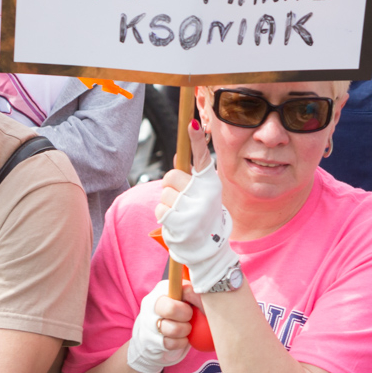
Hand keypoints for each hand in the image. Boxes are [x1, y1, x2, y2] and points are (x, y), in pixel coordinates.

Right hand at [125, 280, 193, 372]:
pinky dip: (180, 343)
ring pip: (172, 329)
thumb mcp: (187, 301)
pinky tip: (181, 339)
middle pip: (171, 308)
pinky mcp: (148, 339)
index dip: (193, 296)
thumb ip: (196, 295)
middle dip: (186, 315)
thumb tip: (206, 296)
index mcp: (162, 289)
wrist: (155, 337)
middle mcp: (151, 303)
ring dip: (184, 330)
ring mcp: (147, 322)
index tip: (199, 303)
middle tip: (189, 316)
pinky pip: (170, 343)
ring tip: (186, 328)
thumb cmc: (177, 315)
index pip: (178, 285)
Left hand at [155, 125, 239, 290]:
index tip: (190, 123)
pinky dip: (164, 215)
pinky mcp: (180, 222)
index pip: (203, 156)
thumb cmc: (205, 217)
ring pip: (165, 194)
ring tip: (182, 214)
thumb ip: (192, 179)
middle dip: (171, 187)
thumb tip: (177, 161)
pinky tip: (177, 223)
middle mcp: (205, 193)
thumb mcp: (204, 195)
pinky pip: (160, 209)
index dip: (196, 139)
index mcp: (211, 183)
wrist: (210, 250)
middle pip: (171, 176)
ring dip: (168, 204)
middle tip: (182, 200)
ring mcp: (193, 208)